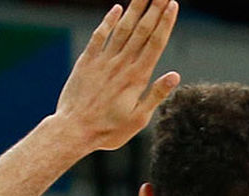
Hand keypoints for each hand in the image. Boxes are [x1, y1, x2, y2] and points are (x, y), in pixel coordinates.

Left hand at [55, 0, 179, 150]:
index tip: (172, 4)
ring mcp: (103, 60)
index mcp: (137, 77)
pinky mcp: (87, 61)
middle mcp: (121, 64)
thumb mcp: (139, 119)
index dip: (165, 22)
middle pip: (142, 30)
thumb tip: (175, 75)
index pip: (156, 42)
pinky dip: (108, 21)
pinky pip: (99, 36)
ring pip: (122, 29)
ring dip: (135, 9)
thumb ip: (156, 95)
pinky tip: (117, 8)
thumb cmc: (109, 130)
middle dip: (153, 9)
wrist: (73, 129)